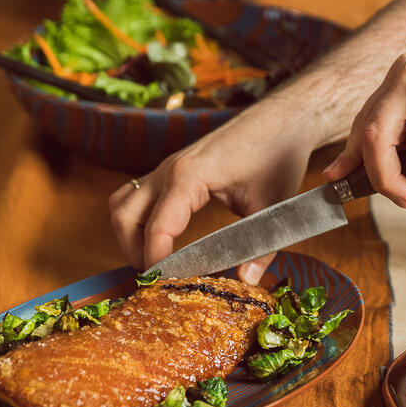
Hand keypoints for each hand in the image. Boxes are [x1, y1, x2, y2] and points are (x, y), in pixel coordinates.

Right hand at [109, 92, 320, 283]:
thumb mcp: (274, 207)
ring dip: (129, 234)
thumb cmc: (278, 157)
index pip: (157, 226)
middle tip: (156, 279)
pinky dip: (140, 220)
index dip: (156, 260)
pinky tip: (163, 242)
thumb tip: (248, 281)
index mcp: (189, 176)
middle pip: (124, 214)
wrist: (282, 121)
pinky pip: (140, 195)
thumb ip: (261, 247)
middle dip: (133, 250)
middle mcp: (169, 169)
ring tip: (154, 264)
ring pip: (124, 202)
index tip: (164, 285)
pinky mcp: (174, 169)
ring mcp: (168, 167)